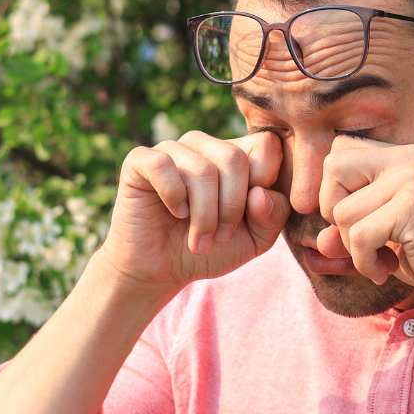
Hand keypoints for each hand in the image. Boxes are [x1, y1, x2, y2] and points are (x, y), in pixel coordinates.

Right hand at [98, 130, 288, 291]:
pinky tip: (175, 212)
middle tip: (222, 236)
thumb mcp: (256, 240)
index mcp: (237, 155)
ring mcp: (172, 149)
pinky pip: (162, 166)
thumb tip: (260, 193)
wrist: (162, 270)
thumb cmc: (212, 249)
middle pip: (234, 157)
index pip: (267, 144)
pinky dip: (174, 197)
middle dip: (232, 206)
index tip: (251, 216)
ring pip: (201, 169)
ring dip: (204, 215)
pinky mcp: (140, 160)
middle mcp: (205, 145)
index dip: (266, 181)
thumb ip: (273, 215)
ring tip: (199, 239)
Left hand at [316, 136, 413, 307]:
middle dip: (336, 213)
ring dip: (353, 248)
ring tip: (381, 260)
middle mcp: (408, 159)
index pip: (340, 152)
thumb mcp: (390, 240)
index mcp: (405, 157)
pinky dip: (364, 263)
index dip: (335, 190)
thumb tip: (317, 241)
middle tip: (362, 240)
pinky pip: (359, 236)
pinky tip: (385, 271)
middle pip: (333, 168)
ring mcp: (412, 180)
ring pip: (342, 212)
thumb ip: (353, 232)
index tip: (354, 224)